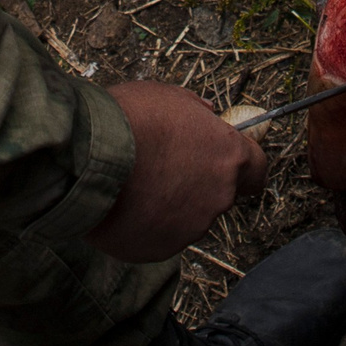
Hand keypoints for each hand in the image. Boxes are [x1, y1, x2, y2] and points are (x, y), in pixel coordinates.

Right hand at [83, 81, 268, 262]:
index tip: (222, 159)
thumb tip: (206, 115)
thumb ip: (195, 110)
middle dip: (195, 182)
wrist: (87, 157)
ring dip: (169, 203)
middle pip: (218, 193)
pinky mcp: (161, 249)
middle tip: (160, 165)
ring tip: (133, 183)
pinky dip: (146, 224)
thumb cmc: (128, 120)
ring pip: (187, 216)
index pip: (258, 169)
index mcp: (228, 156)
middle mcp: (219, 196)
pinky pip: (159, 235)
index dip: (240, 164)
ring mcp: (191, 227)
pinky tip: (121, 203)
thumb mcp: (167, 96)